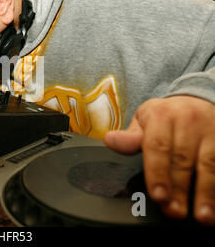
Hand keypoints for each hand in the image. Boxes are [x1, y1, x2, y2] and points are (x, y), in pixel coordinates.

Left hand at [104, 96, 214, 225]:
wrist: (197, 100)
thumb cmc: (166, 116)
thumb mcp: (144, 119)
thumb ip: (130, 137)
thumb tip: (110, 140)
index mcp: (162, 115)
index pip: (157, 146)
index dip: (157, 173)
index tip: (158, 195)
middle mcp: (188, 121)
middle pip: (182, 159)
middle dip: (179, 188)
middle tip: (174, 211)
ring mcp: (211, 130)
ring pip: (209, 164)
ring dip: (206, 192)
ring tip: (203, 215)